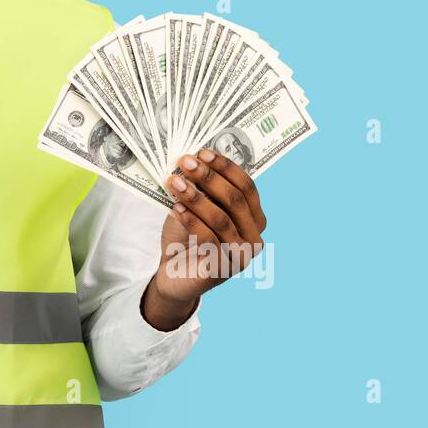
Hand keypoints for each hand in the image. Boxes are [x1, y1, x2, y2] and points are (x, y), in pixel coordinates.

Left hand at [148, 148, 267, 309]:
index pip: (247, 187)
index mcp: (254, 219)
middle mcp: (254, 237)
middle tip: (186, 162)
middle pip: (236, 200)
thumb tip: (193, 159)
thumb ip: (202, 190)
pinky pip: (209, 238)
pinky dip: (191, 220)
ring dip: (196, 197)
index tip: (202, 152)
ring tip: (174, 182)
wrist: (173, 275)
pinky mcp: (224, 269)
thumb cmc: (187, 238)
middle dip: (209, 177)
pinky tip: (176, 207)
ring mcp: (242, 256)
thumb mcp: (196, 208)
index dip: (226, 167)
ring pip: (221, 218)